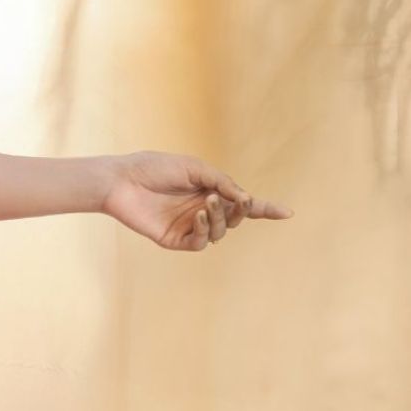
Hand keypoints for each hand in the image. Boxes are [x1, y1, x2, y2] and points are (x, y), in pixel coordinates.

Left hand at [100, 151, 292, 250]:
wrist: (123, 180)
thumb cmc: (155, 167)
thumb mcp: (195, 168)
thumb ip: (222, 182)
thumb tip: (247, 199)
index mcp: (209, 191)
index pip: (242, 204)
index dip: (265, 209)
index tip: (288, 213)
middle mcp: (201, 211)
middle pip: (234, 219)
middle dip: (240, 210)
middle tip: (234, 200)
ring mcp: (188, 226)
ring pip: (219, 232)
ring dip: (220, 218)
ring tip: (207, 202)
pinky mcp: (173, 240)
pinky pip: (199, 242)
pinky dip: (205, 229)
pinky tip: (199, 215)